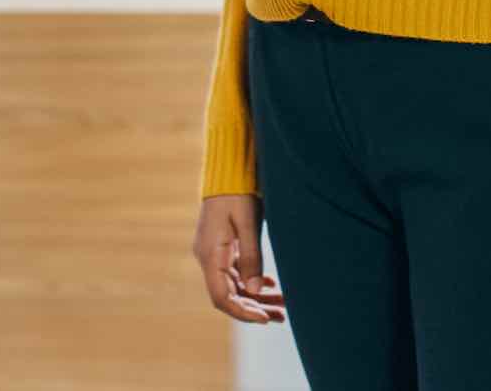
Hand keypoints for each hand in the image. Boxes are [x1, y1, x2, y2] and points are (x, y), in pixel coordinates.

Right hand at [192, 195, 285, 324]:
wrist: (227, 171)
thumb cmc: (237, 192)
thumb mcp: (248, 223)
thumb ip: (251, 257)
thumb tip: (255, 291)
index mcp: (211, 254)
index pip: (222, 297)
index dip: (243, 312)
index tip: (265, 319)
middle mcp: (208, 258)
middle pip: (230, 295)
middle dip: (255, 309)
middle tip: (281, 316)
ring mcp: (214, 253)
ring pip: (235, 286)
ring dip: (256, 298)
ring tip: (282, 308)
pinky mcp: (221, 248)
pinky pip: (236, 273)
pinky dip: (252, 282)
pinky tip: (270, 285)